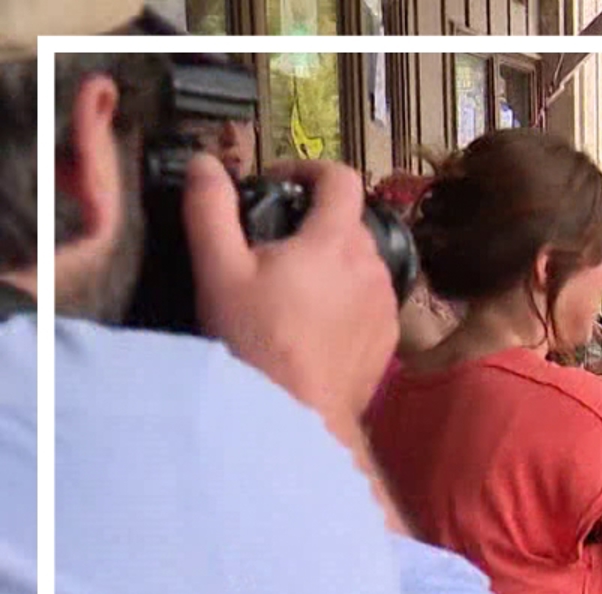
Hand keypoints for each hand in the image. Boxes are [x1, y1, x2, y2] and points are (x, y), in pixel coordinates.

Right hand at [184, 155, 397, 425]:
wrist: (296, 414)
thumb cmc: (255, 341)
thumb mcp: (219, 270)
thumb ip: (210, 209)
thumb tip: (207, 165)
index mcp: (336, 241)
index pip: (341, 178)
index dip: (310, 169)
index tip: (282, 181)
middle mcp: (372, 267)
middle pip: (351, 222)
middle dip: (315, 221)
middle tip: (274, 242)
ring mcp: (386, 304)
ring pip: (363, 262)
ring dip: (333, 262)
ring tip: (293, 285)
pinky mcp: (389, 337)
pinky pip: (371, 300)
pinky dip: (347, 298)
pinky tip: (315, 321)